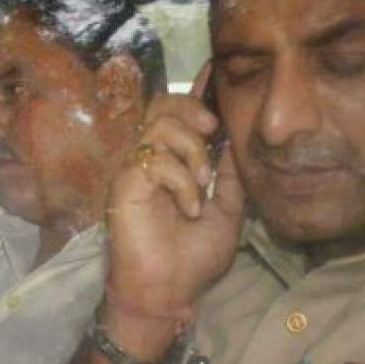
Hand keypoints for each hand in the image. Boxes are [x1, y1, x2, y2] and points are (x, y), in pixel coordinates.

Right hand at [104, 66, 244, 353]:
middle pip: (161, 105)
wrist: (169, 293)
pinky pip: (155, 160)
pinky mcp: (125, 184)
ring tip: (203, 184)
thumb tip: (239, 140)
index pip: (180, 115)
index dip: (197, 91)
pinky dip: (181, 181)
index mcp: (174, 163)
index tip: (216, 70)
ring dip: (191, 151)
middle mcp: (151, 160)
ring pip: (160, 127)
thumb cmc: (192, 258)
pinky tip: (190, 208)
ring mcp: (135, 171)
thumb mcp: (227, 213)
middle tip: (212, 128)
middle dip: (191, 108)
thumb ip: (231, 177)